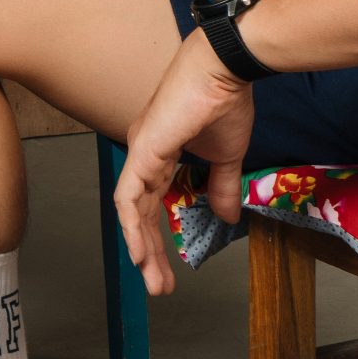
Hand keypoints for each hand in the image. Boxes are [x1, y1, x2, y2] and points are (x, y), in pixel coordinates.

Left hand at [112, 30, 256, 296]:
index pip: (153, 204)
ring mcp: (140, 153)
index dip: (159, 237)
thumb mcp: (226, 156)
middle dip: (150, 253)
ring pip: (132, 210)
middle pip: (140, 214)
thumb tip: (227, 217)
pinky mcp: (144, 151)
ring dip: (142, 247)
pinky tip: (140, 251)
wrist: (226, 70)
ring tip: (152, 280)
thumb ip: (222, 187)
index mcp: (160, 155)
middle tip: (158, 287)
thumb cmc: (225, 102)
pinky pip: (130, 195)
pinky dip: (132, 225)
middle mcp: (144, 156)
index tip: (170, 269)